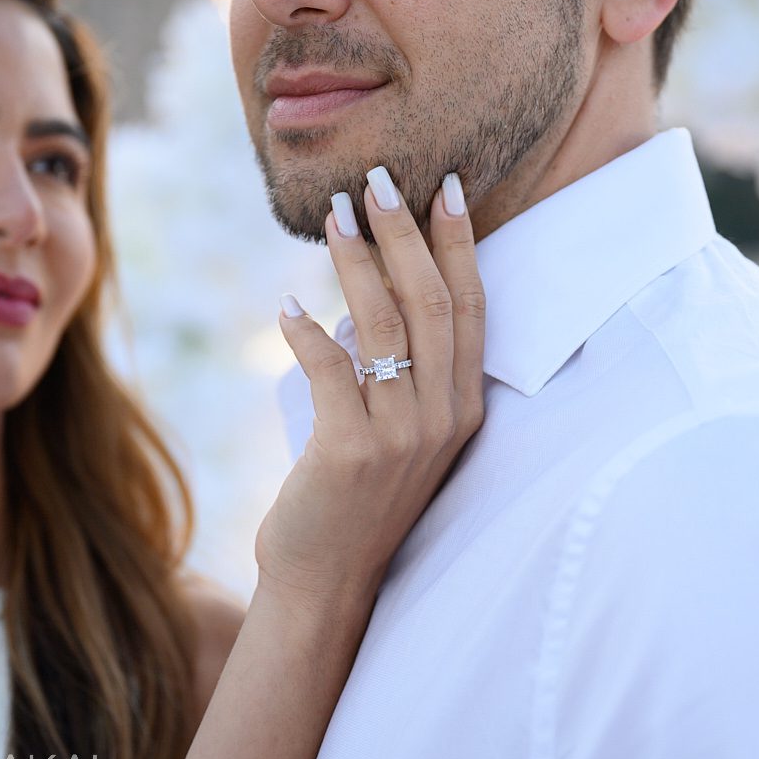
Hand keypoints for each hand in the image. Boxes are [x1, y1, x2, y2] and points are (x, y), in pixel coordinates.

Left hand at [256, 166, 484, 614]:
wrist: (328, 578)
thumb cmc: (361, 495)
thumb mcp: (404, 431)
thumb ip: (405, 371)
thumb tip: (374, 295)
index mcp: (464, 406)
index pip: (471, 308)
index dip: (460, 244)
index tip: (448, 188)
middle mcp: (443, 416)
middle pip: (430, 302)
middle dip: (405, 233)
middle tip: (377, 180)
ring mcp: (401, 436)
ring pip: (381, 323)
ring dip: (355, 261)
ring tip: (332, 215)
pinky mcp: (350, 451)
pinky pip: (329, 367)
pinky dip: (307, 331)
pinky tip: (286, 307)